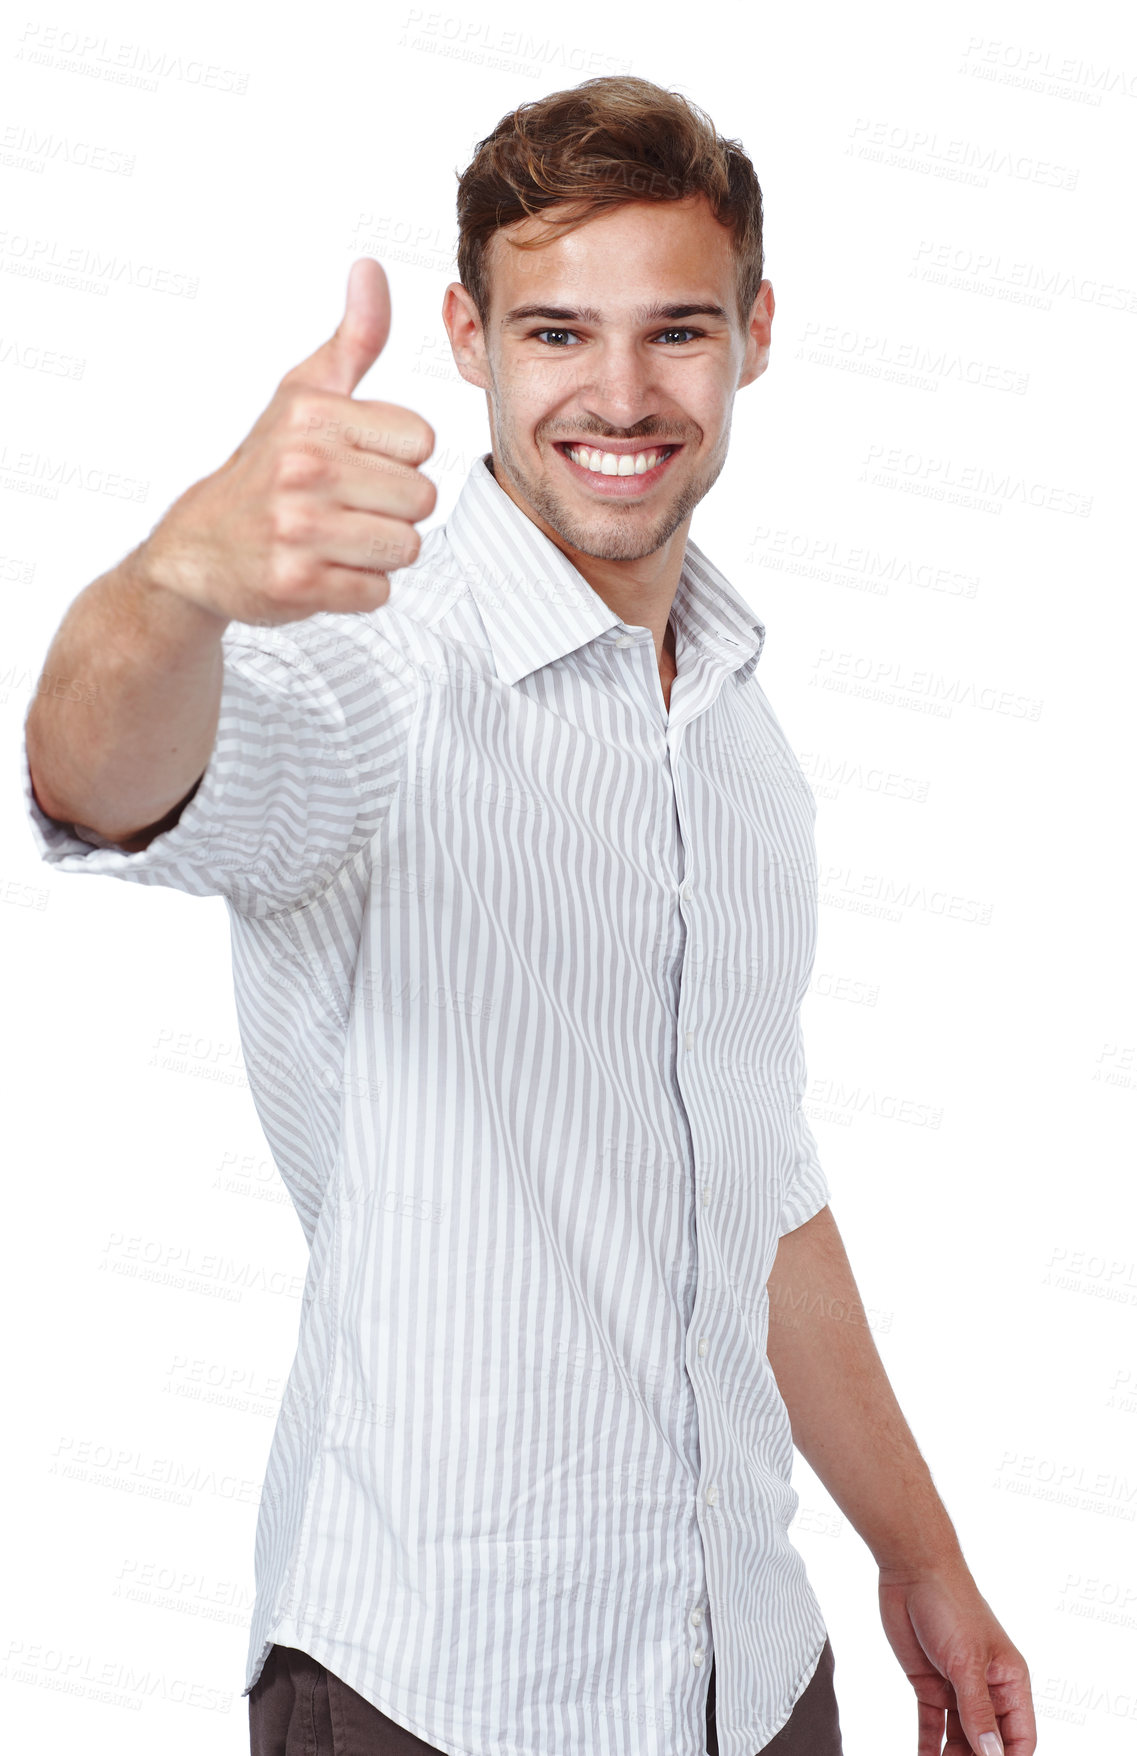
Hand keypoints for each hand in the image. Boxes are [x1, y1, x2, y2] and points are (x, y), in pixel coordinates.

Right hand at [136, 257, 436, 625]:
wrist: (197, 548)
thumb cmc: (263, 464)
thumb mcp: (303, 392)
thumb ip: (354, 338)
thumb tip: (371, 270)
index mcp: (312, 416)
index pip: (422, 441)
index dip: (399, 459)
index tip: (359, 463)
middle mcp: (302, 468)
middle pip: (422, 499)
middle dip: (394, 510)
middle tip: (348, 508)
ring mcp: (297, 529)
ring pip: (405, 548)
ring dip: (380, 551)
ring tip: (338, 539)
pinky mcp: (296, 584)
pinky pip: (377, 592)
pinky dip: (359, 589)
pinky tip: (323, 569)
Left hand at [877, 1557, 1035, 1754]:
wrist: (911, 1569)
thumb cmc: (950, 1604)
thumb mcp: (966, 1662)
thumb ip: (978, 1711)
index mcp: (1010, 1681)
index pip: (1020, 1738)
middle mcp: (987, 1689)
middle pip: (989, 1743)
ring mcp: (957, 1688)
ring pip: (960, 1739)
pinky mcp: (929, 1684)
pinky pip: (932, 1725)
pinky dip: (928, 1745)